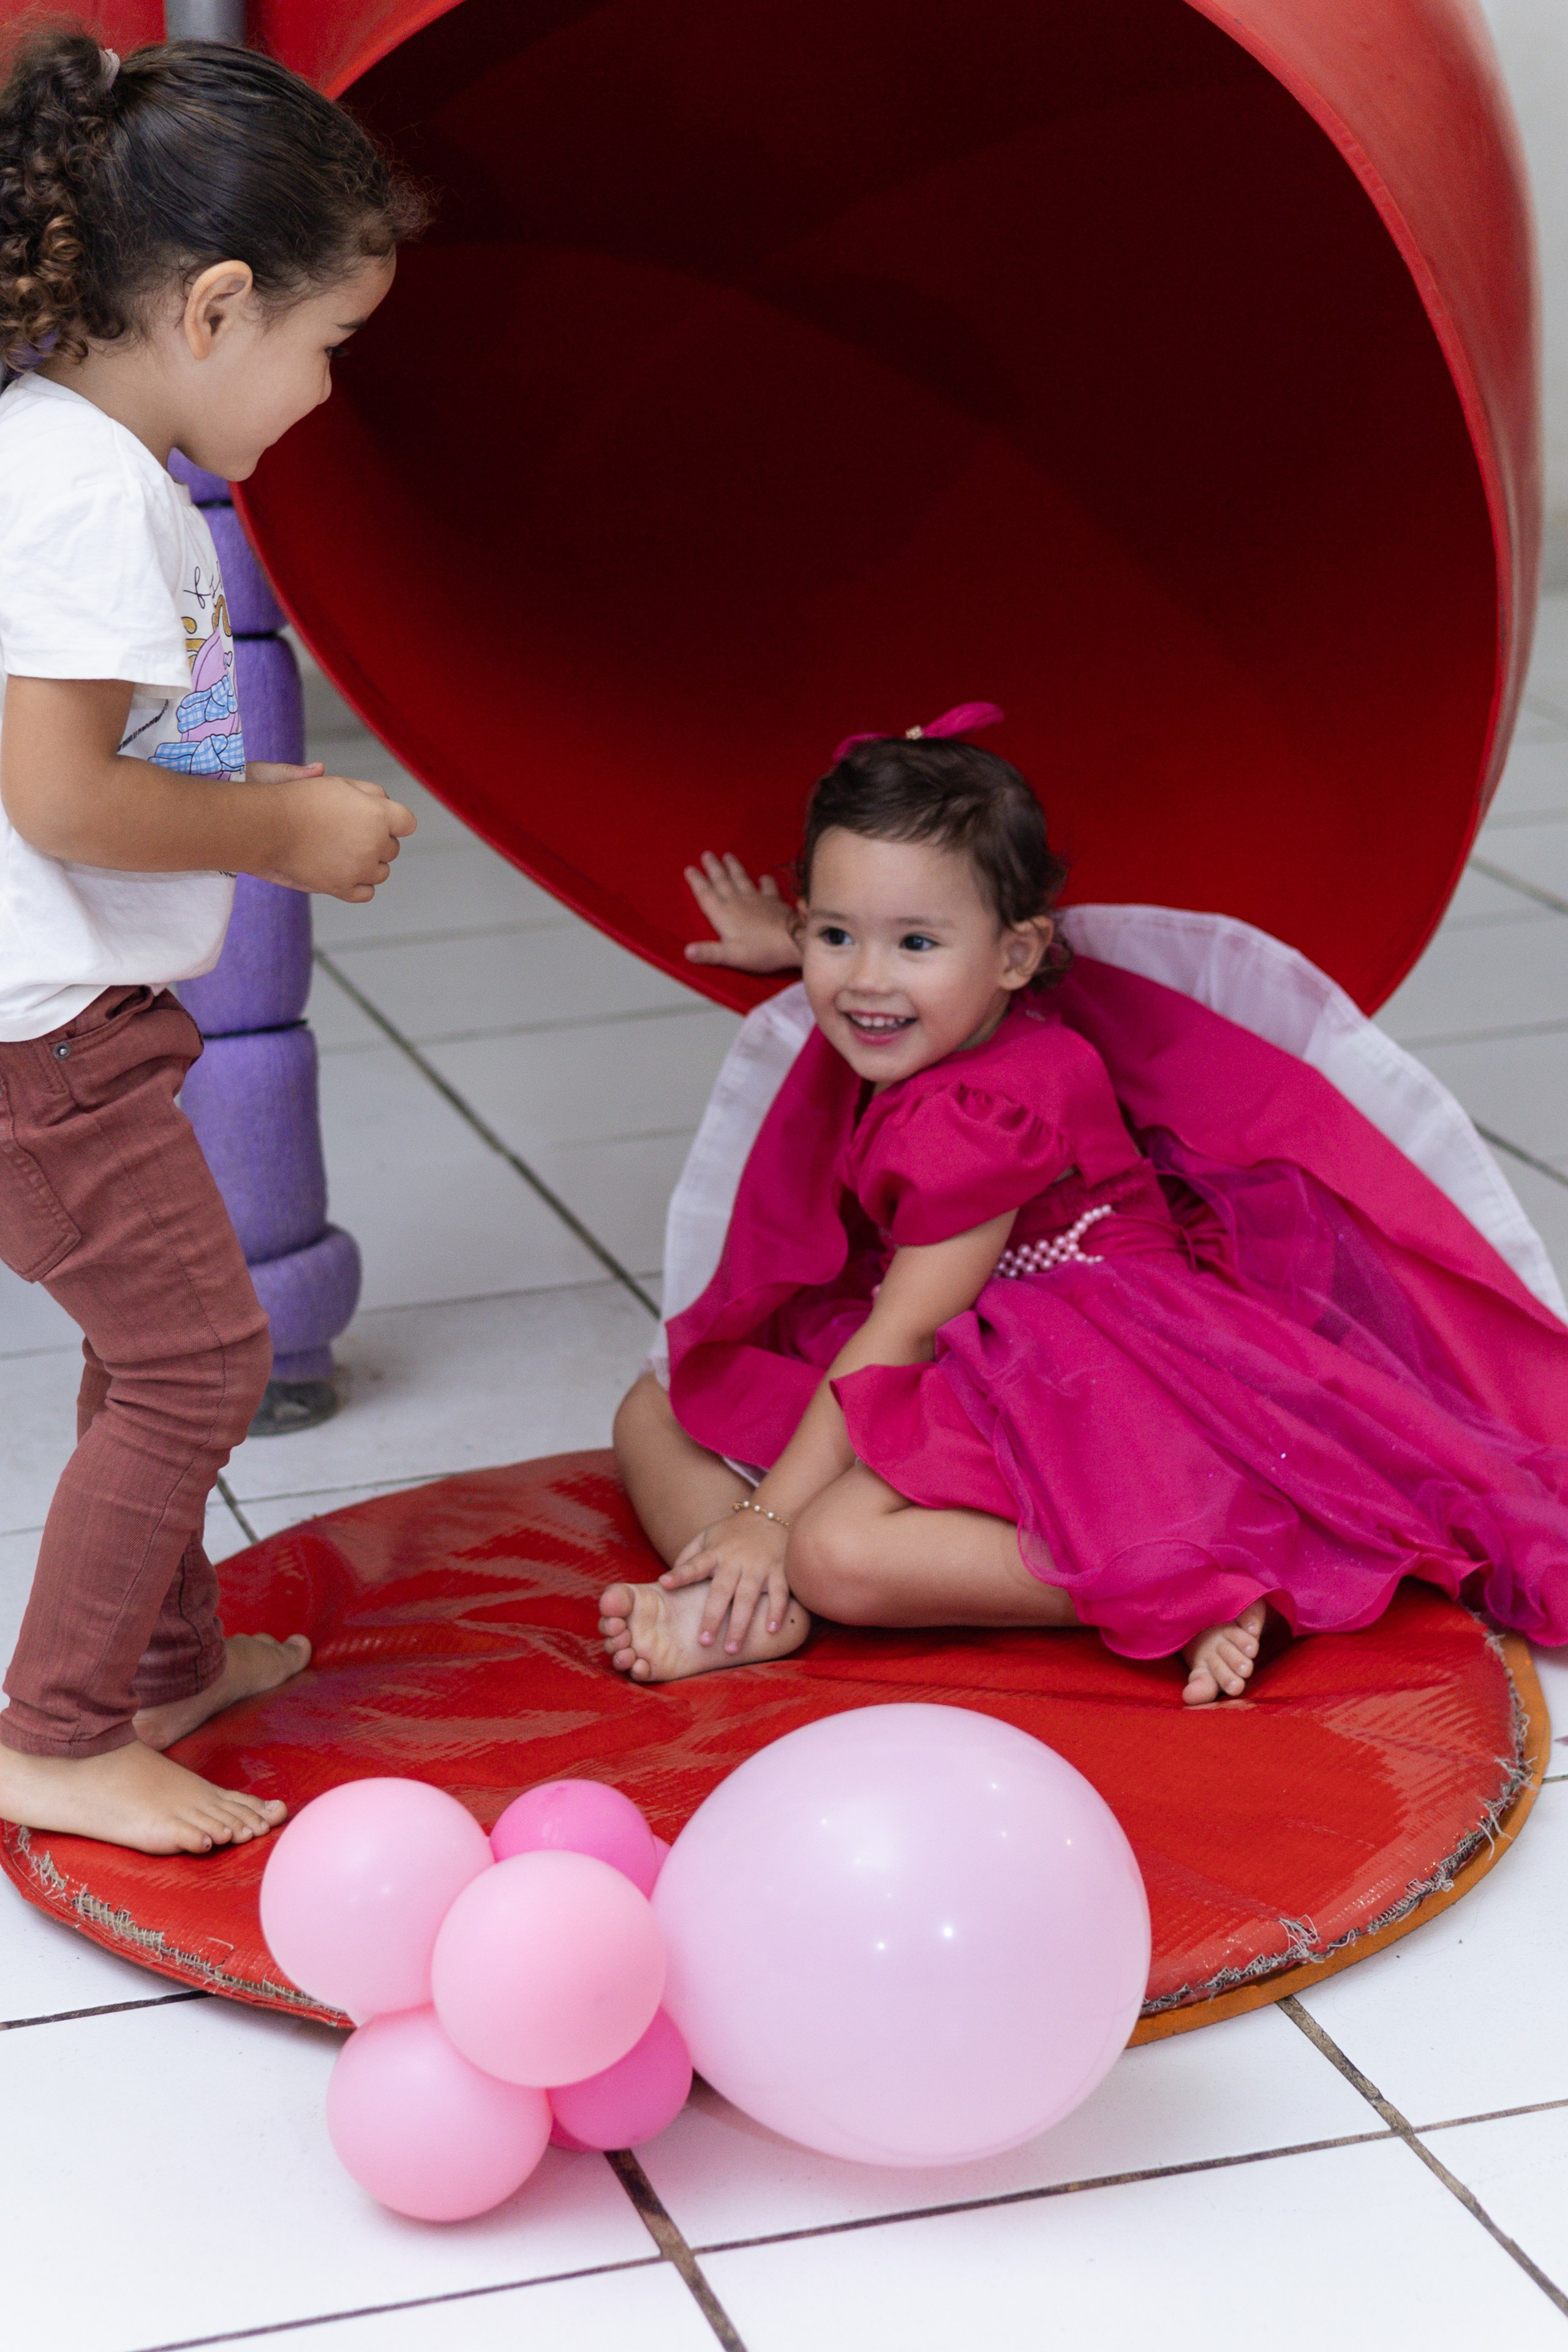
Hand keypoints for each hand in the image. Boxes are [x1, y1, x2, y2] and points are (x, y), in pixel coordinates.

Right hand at [255, 772, 416, 901]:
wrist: (267, 826)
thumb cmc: (299, 800)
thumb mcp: (337, 784)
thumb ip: (366, 791)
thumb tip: (382, 799)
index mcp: (379, 814)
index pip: (407, 823)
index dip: (394, 821)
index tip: (380, 820)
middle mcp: (375, 843)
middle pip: (392, 849)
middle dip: (377, 841)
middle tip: (350, 833)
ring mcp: (360, 869)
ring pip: (382, 872)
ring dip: (369, 864)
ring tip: (344, 852)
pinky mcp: (343, 888)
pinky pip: (366, 892)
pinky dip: (359, 884)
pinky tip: (344, 872)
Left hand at [661, 1506, 791, 1652]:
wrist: (772, 1515)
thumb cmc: (733, 1533)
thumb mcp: (707, 1536)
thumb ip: (689, 1556)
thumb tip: (667, 1580)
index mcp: (715, 1553)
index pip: (694, 1564)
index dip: (680, 1573)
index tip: (665, 1583)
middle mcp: (736, 1560)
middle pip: (722, 1590)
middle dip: (712, 1617)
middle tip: (703, 1642)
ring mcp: (759, 1565)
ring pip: (748, 1597)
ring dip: (740, 1624)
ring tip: (732, 1649)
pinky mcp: (781, 1570)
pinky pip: (779, 1593)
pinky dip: (776, 1611)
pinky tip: (771, 1630)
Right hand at [684, 852, 801, 971]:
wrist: (792, 941)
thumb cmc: (759, 950)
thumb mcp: (730, 955)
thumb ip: (709, 952)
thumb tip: (687, 951)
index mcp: (723, 913)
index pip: (705, 894)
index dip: (696, 881)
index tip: (689, 868)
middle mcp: (737, 901)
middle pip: (722, 881)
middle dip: (713, 868)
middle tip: (706, 854)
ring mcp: (757, 899)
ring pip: (741, 879)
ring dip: (733, 867)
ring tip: (727, 855)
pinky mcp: (773, 901)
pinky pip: (768, 887)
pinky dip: (765, 880)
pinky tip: (764, 875)